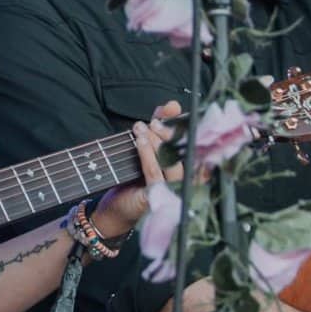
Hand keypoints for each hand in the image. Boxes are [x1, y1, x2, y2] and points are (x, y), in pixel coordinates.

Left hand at [96, 101, 184, 233]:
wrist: (118, 207)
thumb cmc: (135, 177)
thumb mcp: (147, 148)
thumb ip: (158, 127)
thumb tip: (171, 105)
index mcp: (191, 167)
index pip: (192, 141)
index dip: (183, 124)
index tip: (173, 109)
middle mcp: (190, 180)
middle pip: (186, 151)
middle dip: (170, 132)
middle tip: (154, 121)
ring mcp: (177, 190)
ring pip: (173, 161)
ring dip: (157, 141)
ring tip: (141, 128)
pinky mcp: (160, 197)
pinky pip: (156, 173)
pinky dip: (148, 155)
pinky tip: (139, 142)